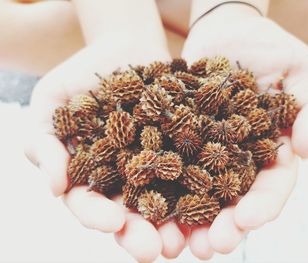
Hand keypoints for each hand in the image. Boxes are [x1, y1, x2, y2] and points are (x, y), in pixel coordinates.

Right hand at [25, 38, 186, 261]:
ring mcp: (157, 165)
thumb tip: (55, 188)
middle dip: (142, 232)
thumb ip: (44, 144)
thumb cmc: (80, 74)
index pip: (90, 204)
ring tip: (189, 240)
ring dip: (176, 223)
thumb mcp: (50, 104)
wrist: (124, 44)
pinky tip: (217, 201)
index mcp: (90, 176)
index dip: (99, 216)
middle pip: (131, 213)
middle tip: (159, 250)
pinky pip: (195, 169)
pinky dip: (204, 187)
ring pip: (166, 201)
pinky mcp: (184, 149)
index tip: (113, 222)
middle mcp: (125, 178)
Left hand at [182, 7, 307, 258]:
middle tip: (207, 247)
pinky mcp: (180, 139)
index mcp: (272, 151)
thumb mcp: (300, 71)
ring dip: (187, 220)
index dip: (262, 205)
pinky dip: (159, 187)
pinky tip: (147, 206)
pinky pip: (170, 165)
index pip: (273, 185)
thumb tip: (306, 149)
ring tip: (174, 243)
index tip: (247, 219)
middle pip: (233, 200)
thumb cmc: (270, 48)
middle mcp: (239, 160)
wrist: (228, 31)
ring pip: (199, 193)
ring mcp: (208, 152)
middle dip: (222, 225)